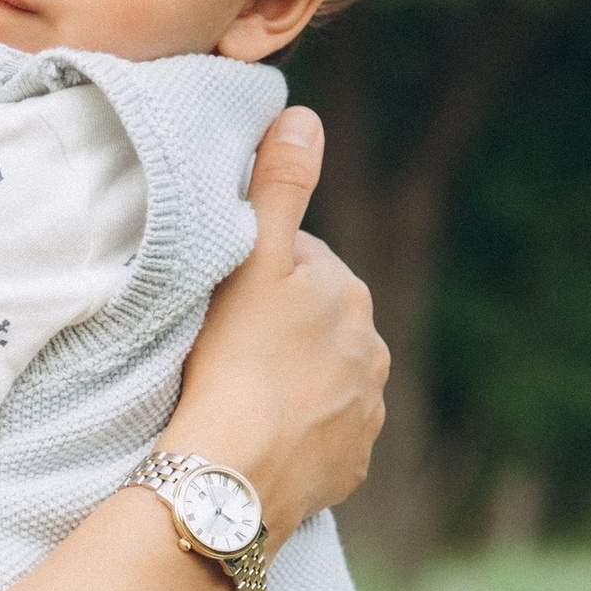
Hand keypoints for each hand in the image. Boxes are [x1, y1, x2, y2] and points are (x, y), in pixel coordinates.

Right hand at [163, 107, 386, 540]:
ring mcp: (366, 412)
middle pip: (312, 321)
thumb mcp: (251, 260)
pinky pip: (322, 435)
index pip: (298, 262)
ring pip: (321, 378)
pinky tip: (258, 433)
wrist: (235, 475)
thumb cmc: (234, 359)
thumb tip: (304, 116)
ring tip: (236, 393)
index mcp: (350, 293)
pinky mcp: (352, 465)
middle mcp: (373, 350)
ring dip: (288, 379)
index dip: (253, 274)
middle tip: (219, 345)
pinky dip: (297, 431)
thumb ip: (278, 186)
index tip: (217, 298)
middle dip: (277, 327)